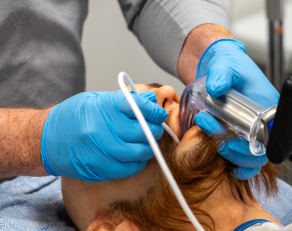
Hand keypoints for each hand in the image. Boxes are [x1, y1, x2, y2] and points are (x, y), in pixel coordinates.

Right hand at [41, 90, 166, 181]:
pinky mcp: (100, 168)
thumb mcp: (97, 100)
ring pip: (140, 152)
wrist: (46, 139)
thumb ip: (126, 101)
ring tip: (148, 143)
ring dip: (149, 147)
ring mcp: (101, 150)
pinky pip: (129, 168)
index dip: (154, 111)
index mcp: (104, 107)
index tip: (159, 114)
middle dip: (155, 130)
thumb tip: (151, 101)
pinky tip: (137, 156)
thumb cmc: (73, 117)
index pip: (140, 107)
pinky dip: (138, 162)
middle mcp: (103, 128)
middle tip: (156, 128)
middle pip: (144, 131)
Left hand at [195, 39, 279, 179]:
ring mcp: (252, 131)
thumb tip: (217, 87)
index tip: (225, 142)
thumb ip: (222, 74)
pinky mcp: (240, 135)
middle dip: (230, 150)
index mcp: (268, 109)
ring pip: (249, 160)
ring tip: (204, 128)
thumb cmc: (230, 64)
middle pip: (257, 154)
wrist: (219, 67)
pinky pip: (244, 159)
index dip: (247, 147)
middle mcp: (264, 123)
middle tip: (207, 127)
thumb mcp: (226, 64)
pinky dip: (234, 163)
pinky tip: (221, 158)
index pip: (268, 139)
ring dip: (227, 154)